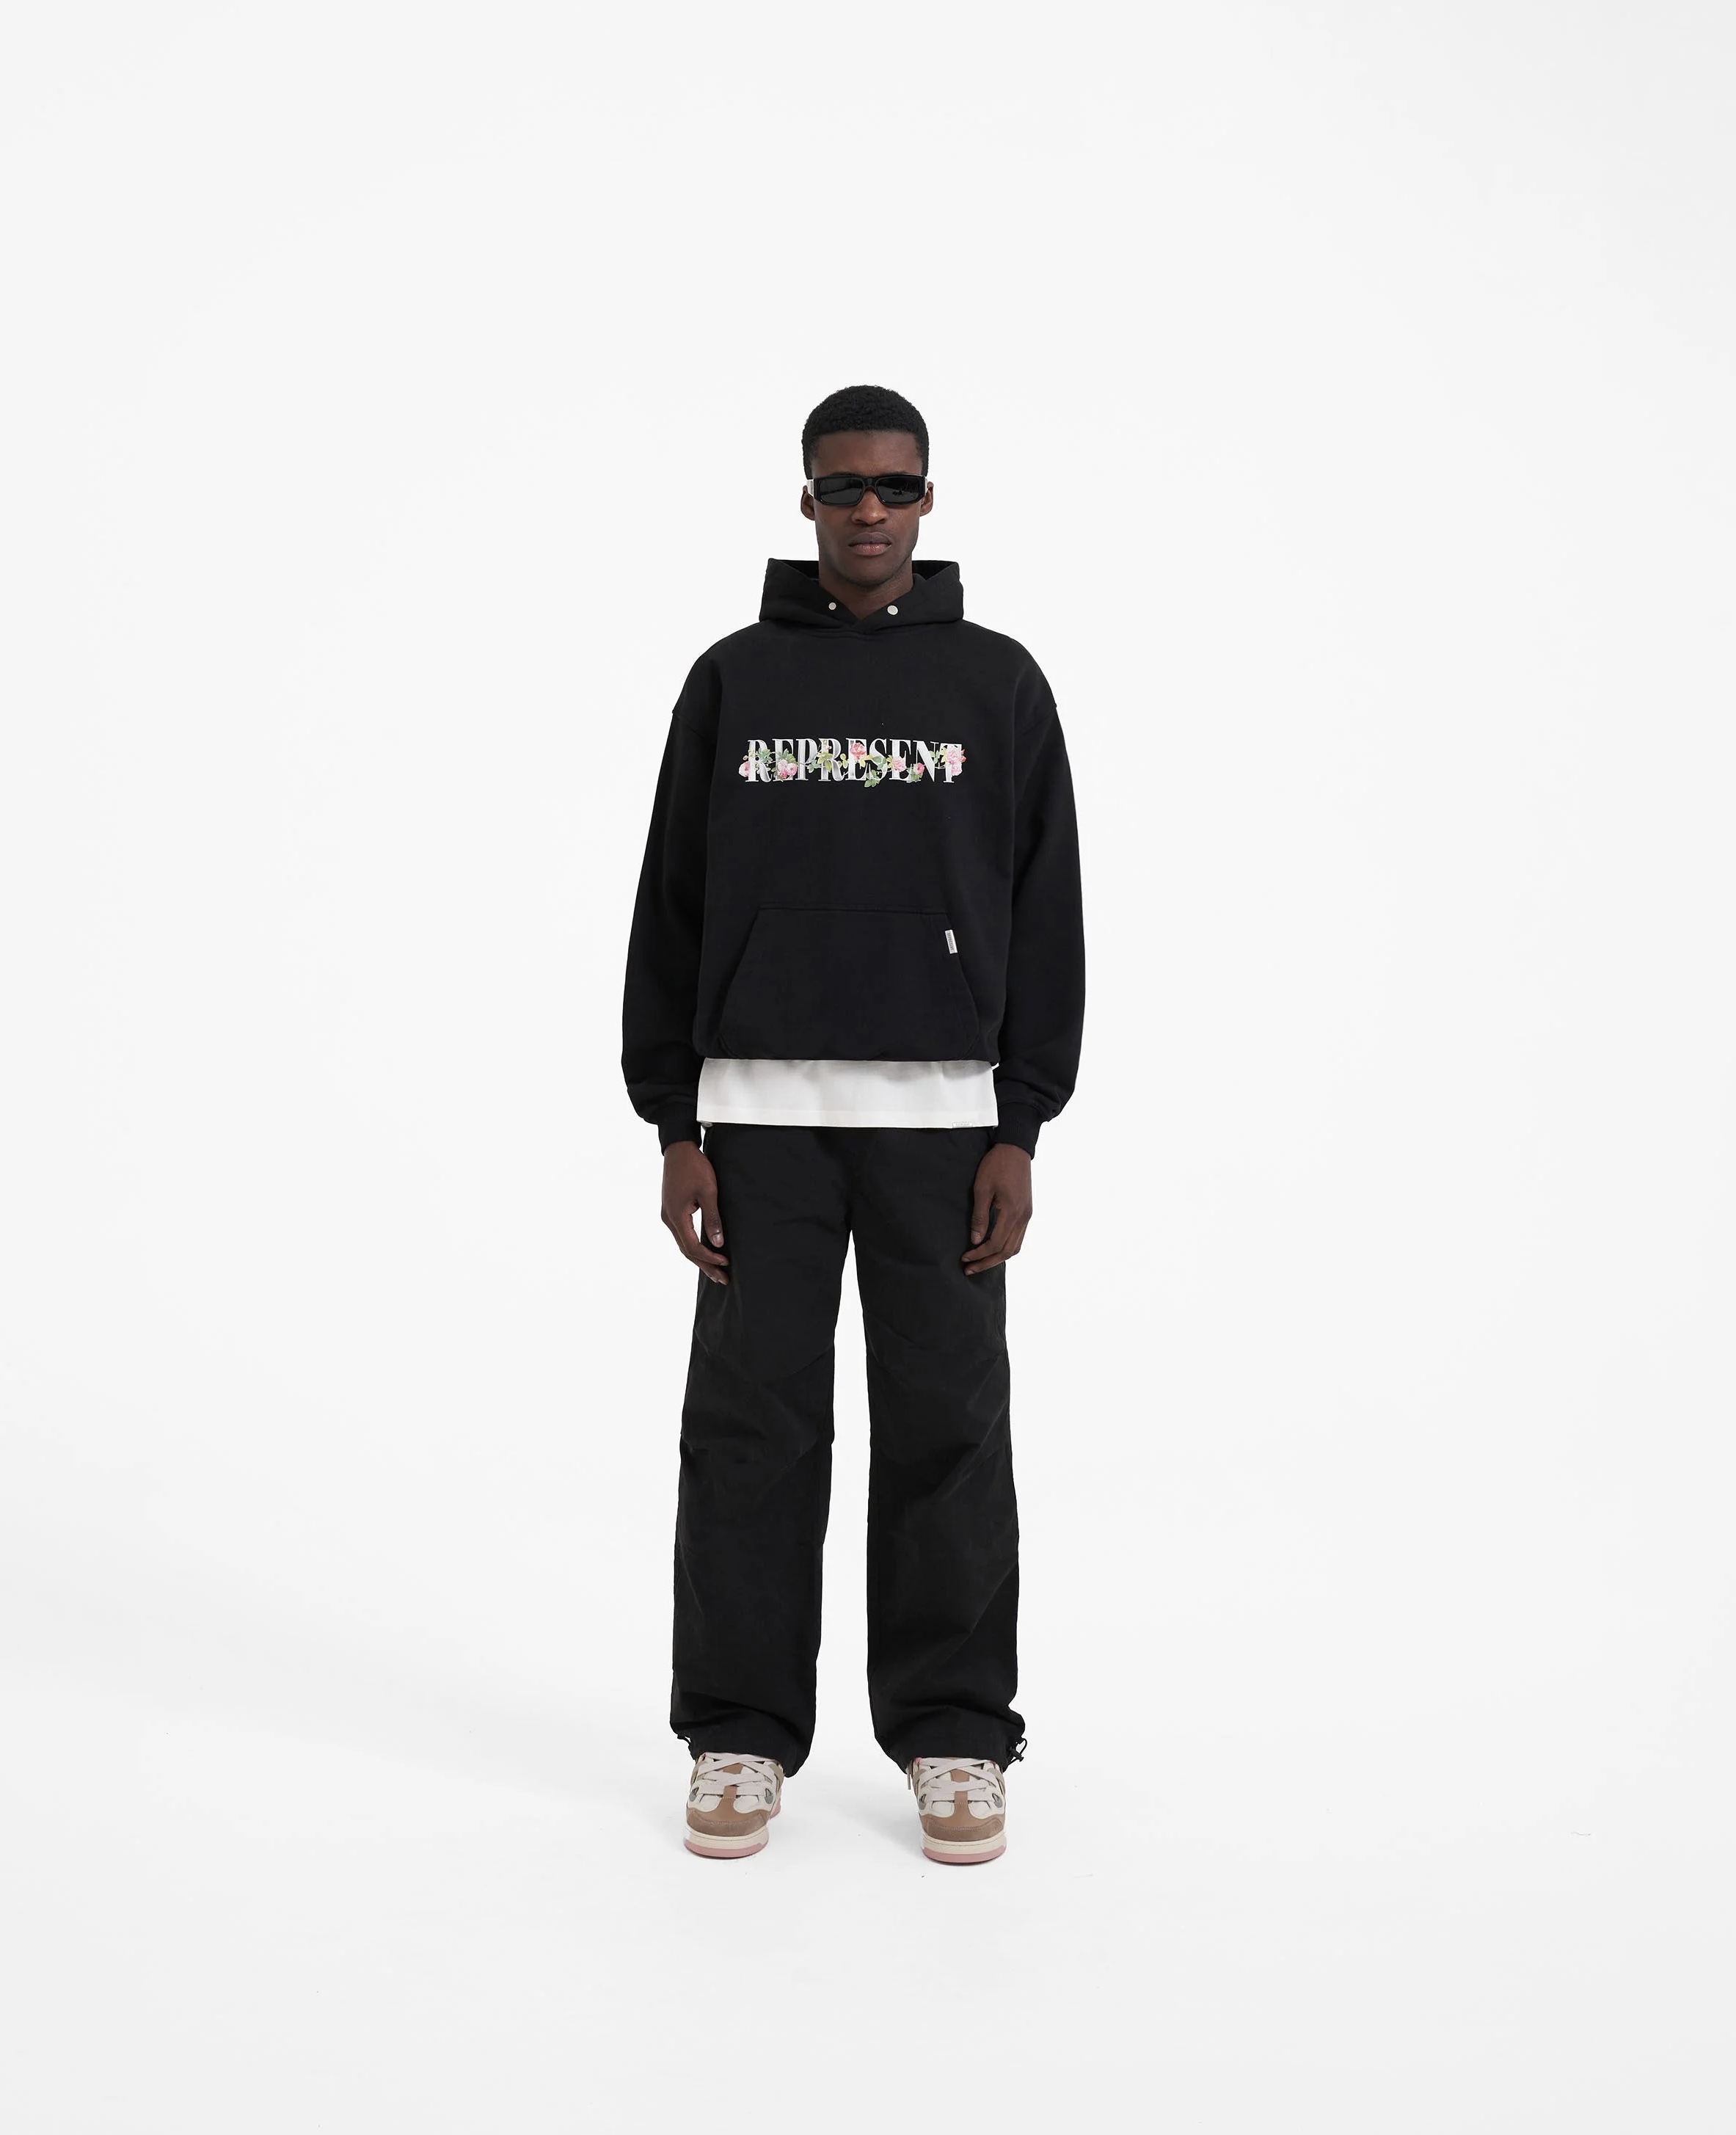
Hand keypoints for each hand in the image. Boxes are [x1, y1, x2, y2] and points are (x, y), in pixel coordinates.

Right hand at [661, 1141, 728, 1283]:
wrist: (679, 1149)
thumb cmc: (695, 1167)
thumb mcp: (708, 1192)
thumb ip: (712, 1218)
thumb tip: (718, 1243)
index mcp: (676, 1216)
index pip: (692, 1247)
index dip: (709, 1258)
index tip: (726, 1262)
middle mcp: (669, 1219)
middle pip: (686, 1250)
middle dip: (705, 1265)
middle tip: (722, 1279)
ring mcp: (668, 1215)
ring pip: (684, 1244)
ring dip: (699, 1258)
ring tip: (716, 1271)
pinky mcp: (671, 1210)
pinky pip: (682, 1234)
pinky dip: (694, 1246)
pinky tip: (705, 1251)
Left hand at [962, 1142, 1032, 1274]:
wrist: (1016, 1148)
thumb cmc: (996, 1165)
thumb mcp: (982, 1189)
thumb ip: (980, 1216)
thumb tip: (975, 1240)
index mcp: (1012, 1212)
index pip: (995, 1243)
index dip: (979, 1254)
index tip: (965, 1257)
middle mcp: (1023, 1217)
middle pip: (1007, 1251)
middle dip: (987, 1262)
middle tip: (970, 1269)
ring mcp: (1027, 1215)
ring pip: (1015, 1247)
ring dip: (998, 1257)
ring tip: (981, 1262)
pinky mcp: (1027, 1211)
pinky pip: (1019, 1237)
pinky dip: (1006, 1247)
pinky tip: (993, 1248)